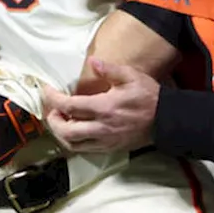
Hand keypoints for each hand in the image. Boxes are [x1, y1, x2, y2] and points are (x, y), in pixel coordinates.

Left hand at [42, 59, 157, 152]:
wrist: (167, 120)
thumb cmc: (149, 96)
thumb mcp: (131, 77)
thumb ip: (110, 69)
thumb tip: (92, 62)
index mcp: (104, 108)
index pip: (69, 106)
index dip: (52, 99)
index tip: (46, 91)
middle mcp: (102, 127)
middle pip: (66, 131)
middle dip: (52, 120)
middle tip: (51, 109)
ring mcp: (106, 140)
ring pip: (73, 144)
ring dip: (61, 133)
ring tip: (60, 120)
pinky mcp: (110, 148)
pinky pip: (85, 150)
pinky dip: (74, 142)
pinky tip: (74, 130)